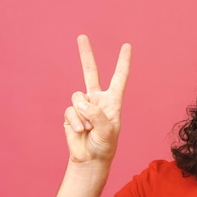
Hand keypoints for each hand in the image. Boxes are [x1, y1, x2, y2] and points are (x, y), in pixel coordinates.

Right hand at [63, 35, 130, 163]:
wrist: (89, 159)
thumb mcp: (108, 131)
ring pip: (77, 97)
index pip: (119, 78)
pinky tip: (80, 131)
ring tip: (88, 128)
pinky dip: (75, 122)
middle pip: (90, 73)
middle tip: (82, 36)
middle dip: (86, 55)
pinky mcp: (71, 113)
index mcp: (113, 101)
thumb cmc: (104, 146)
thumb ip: (96, 114)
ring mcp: (83, 106)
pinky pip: (70, 111)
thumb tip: (80, 102)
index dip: (123, 62)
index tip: (127, 46)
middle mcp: (97, 100)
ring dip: (82, 114)